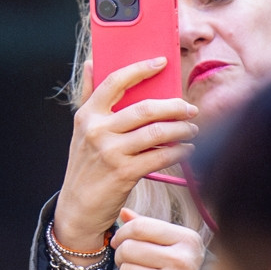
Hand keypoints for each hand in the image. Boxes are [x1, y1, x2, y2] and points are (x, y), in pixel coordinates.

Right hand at [54, 59, 197, 249]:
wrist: (78, 207)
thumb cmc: (85, 164)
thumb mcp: (81, 129)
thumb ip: (88, 94)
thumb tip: (90, 62)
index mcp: (87, 115)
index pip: (115, 81)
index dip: (140, 68)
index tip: (162, 62)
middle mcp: (97, 131)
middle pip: (145, 108)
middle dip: (174, 106)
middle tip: (189, 108)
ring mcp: (111, 152)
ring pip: (157, 132)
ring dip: (181, 129)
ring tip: (192, 129)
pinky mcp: (124, 173)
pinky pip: (160, 156)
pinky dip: (178, 151)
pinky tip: (186, 149)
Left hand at [112, 209, 205, 269]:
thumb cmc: (181, 267)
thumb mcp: (173, 242)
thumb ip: (148, 226)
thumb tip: (123, 212)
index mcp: (187, 239)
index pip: (140, 227)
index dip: (122, 233)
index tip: (119, 240)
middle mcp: (183, 261)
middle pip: (129, 249)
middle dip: (121, 254)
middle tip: (128, 260)